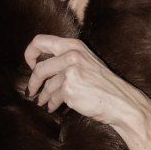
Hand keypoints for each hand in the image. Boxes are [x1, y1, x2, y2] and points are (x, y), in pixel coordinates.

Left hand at [23, 34, 150, 149]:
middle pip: (39, 67)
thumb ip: (66, 59)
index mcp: (74, 45)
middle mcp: (71, 55)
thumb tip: (39, 68)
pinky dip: (51, 104)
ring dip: (43, 96)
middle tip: (30, 90)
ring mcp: (70, 71)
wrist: (120, 101)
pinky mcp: (69, 88)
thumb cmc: (103, 84)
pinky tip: (52, 108)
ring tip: (42, 102)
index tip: (31, 65)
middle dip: (33, 82)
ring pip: (46, 86)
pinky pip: (53, 97)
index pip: (41, 41)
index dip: (30, 53)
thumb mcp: (86, 62)